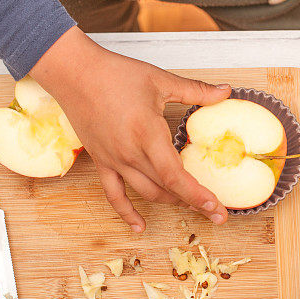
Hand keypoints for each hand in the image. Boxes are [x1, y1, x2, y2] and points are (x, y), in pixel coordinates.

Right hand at [30, 27, 230, 231]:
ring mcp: (114, 160)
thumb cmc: (115, 73)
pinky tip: (139, 226)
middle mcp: (130, 153)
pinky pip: (114, 194)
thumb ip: (195, 90)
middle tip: (216, 211)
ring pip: (146, 193)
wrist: (74, 73)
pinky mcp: (101, 161)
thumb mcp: (160, 80)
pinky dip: (127, 212)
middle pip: (166, 189)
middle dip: (194, 203)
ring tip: (192, 208)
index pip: (175, 175)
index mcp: (147, 133)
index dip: (197, 195)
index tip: (217, 207)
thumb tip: (225, 91)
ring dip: (170, 203)